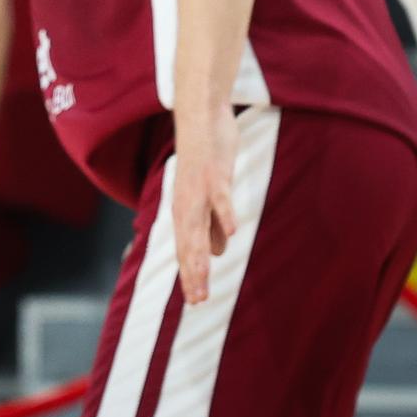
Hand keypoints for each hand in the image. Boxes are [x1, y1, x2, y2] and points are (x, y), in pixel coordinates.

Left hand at [170, 107, 237, 304]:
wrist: (200, 116)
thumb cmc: (205, 157)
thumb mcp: (209, 196)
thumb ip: (213, 224)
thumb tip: (218, 253)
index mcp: (184, 208)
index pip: (186, 247)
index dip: (190, 273)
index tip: (195, 300)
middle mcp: (186, 201)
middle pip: (188, 243)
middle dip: (192, 272)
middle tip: (197, 300)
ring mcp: (198, 187)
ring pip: (198, 225)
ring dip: (201, 252)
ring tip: (204, 276)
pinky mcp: (213, 172)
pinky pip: (219, 196)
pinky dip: (224, 214)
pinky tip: (232, 233)